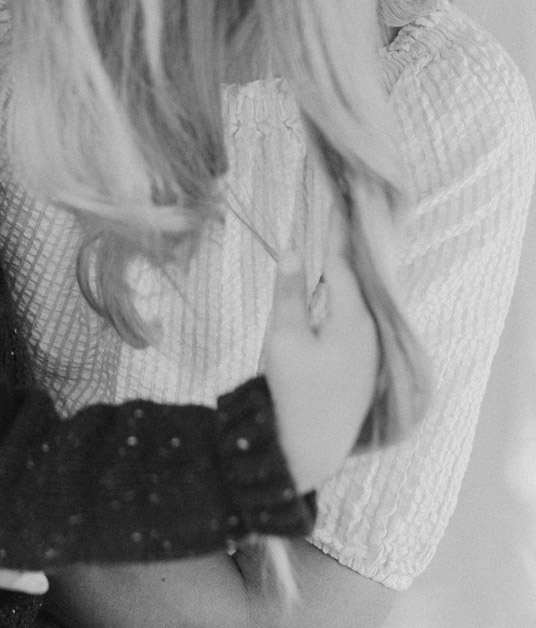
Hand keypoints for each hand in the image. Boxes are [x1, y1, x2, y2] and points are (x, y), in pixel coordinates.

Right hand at [264, 226, 378, 494]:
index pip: (341, 263)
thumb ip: (289, 291)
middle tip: (338, 213)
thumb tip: (293, 248)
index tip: (334, 202)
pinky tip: (336, 290)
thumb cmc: (293, 391)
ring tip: (337, 242)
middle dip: (344, 248)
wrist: (305, 452)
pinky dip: (346, 297)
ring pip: (357, 301)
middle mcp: (370, 332)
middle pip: (356, 279)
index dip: (333, 233)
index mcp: (353, 318)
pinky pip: (357, 320)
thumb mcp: (284, 337)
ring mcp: (369, 353)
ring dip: (345, 273)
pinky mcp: (362, 369)